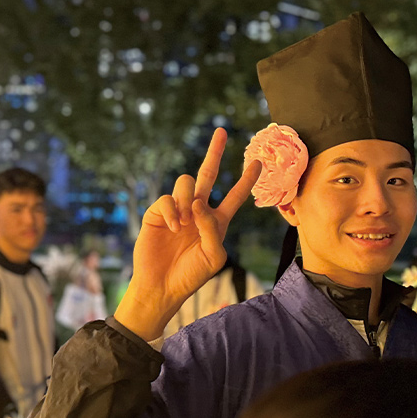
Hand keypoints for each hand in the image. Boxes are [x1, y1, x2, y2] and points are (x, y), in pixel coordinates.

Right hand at [115, 128, 261, 339]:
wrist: (162, 287)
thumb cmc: (191, 276)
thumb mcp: (214, 257)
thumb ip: (213, 230)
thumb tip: (198, 204)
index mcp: (217, 222)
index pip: (235, 196)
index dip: (246, 180)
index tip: (258, 162)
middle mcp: (198, 211)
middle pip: (209, 174)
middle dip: (215, 152)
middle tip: (222, 130)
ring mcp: (177, 210)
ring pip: (186, 182)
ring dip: (188, 199)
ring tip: (184, 221)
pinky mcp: (158, 212)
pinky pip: (167, 199)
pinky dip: (172, 211)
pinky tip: (173, 227)